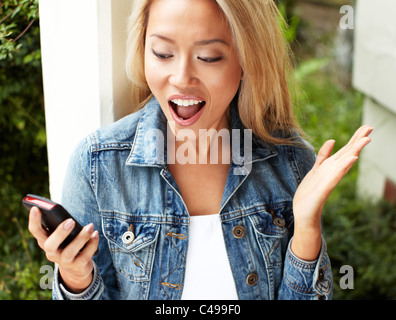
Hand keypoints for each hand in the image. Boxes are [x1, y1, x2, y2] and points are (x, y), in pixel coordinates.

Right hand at [28, 206, 98, 292]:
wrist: (76, 268)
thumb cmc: (68, 244)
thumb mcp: (62, 235)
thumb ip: (61, 225)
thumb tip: (68, 218)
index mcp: (45, 241)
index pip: (36, 231)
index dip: (34, 221)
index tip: (35, 207)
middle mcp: (52, 253)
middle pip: (50, 245)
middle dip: (60, 233)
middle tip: (71, 221)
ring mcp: (64, 261)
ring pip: (70, 252)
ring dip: (81, 238)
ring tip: (90, 226)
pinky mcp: (78, 266)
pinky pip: (85, 255)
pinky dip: (92, 244)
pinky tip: (95, 234)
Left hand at [291, 125, 372, 259]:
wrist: (304, 213)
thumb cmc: (311, 193)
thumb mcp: (316, 169)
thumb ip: (324, 156)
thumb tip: (332, 140)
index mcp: (330, 167)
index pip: (345, 150)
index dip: (355, 138)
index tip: (367, 127)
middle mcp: (332, 172)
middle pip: (347, 153)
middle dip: (358, 140)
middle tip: (370, 127)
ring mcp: (329, 180)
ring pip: (344, 163)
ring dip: (355, 151)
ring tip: (366, 139)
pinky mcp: (323, 190)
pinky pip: (334, 176)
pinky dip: (343, 167)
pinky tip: (351, 159)